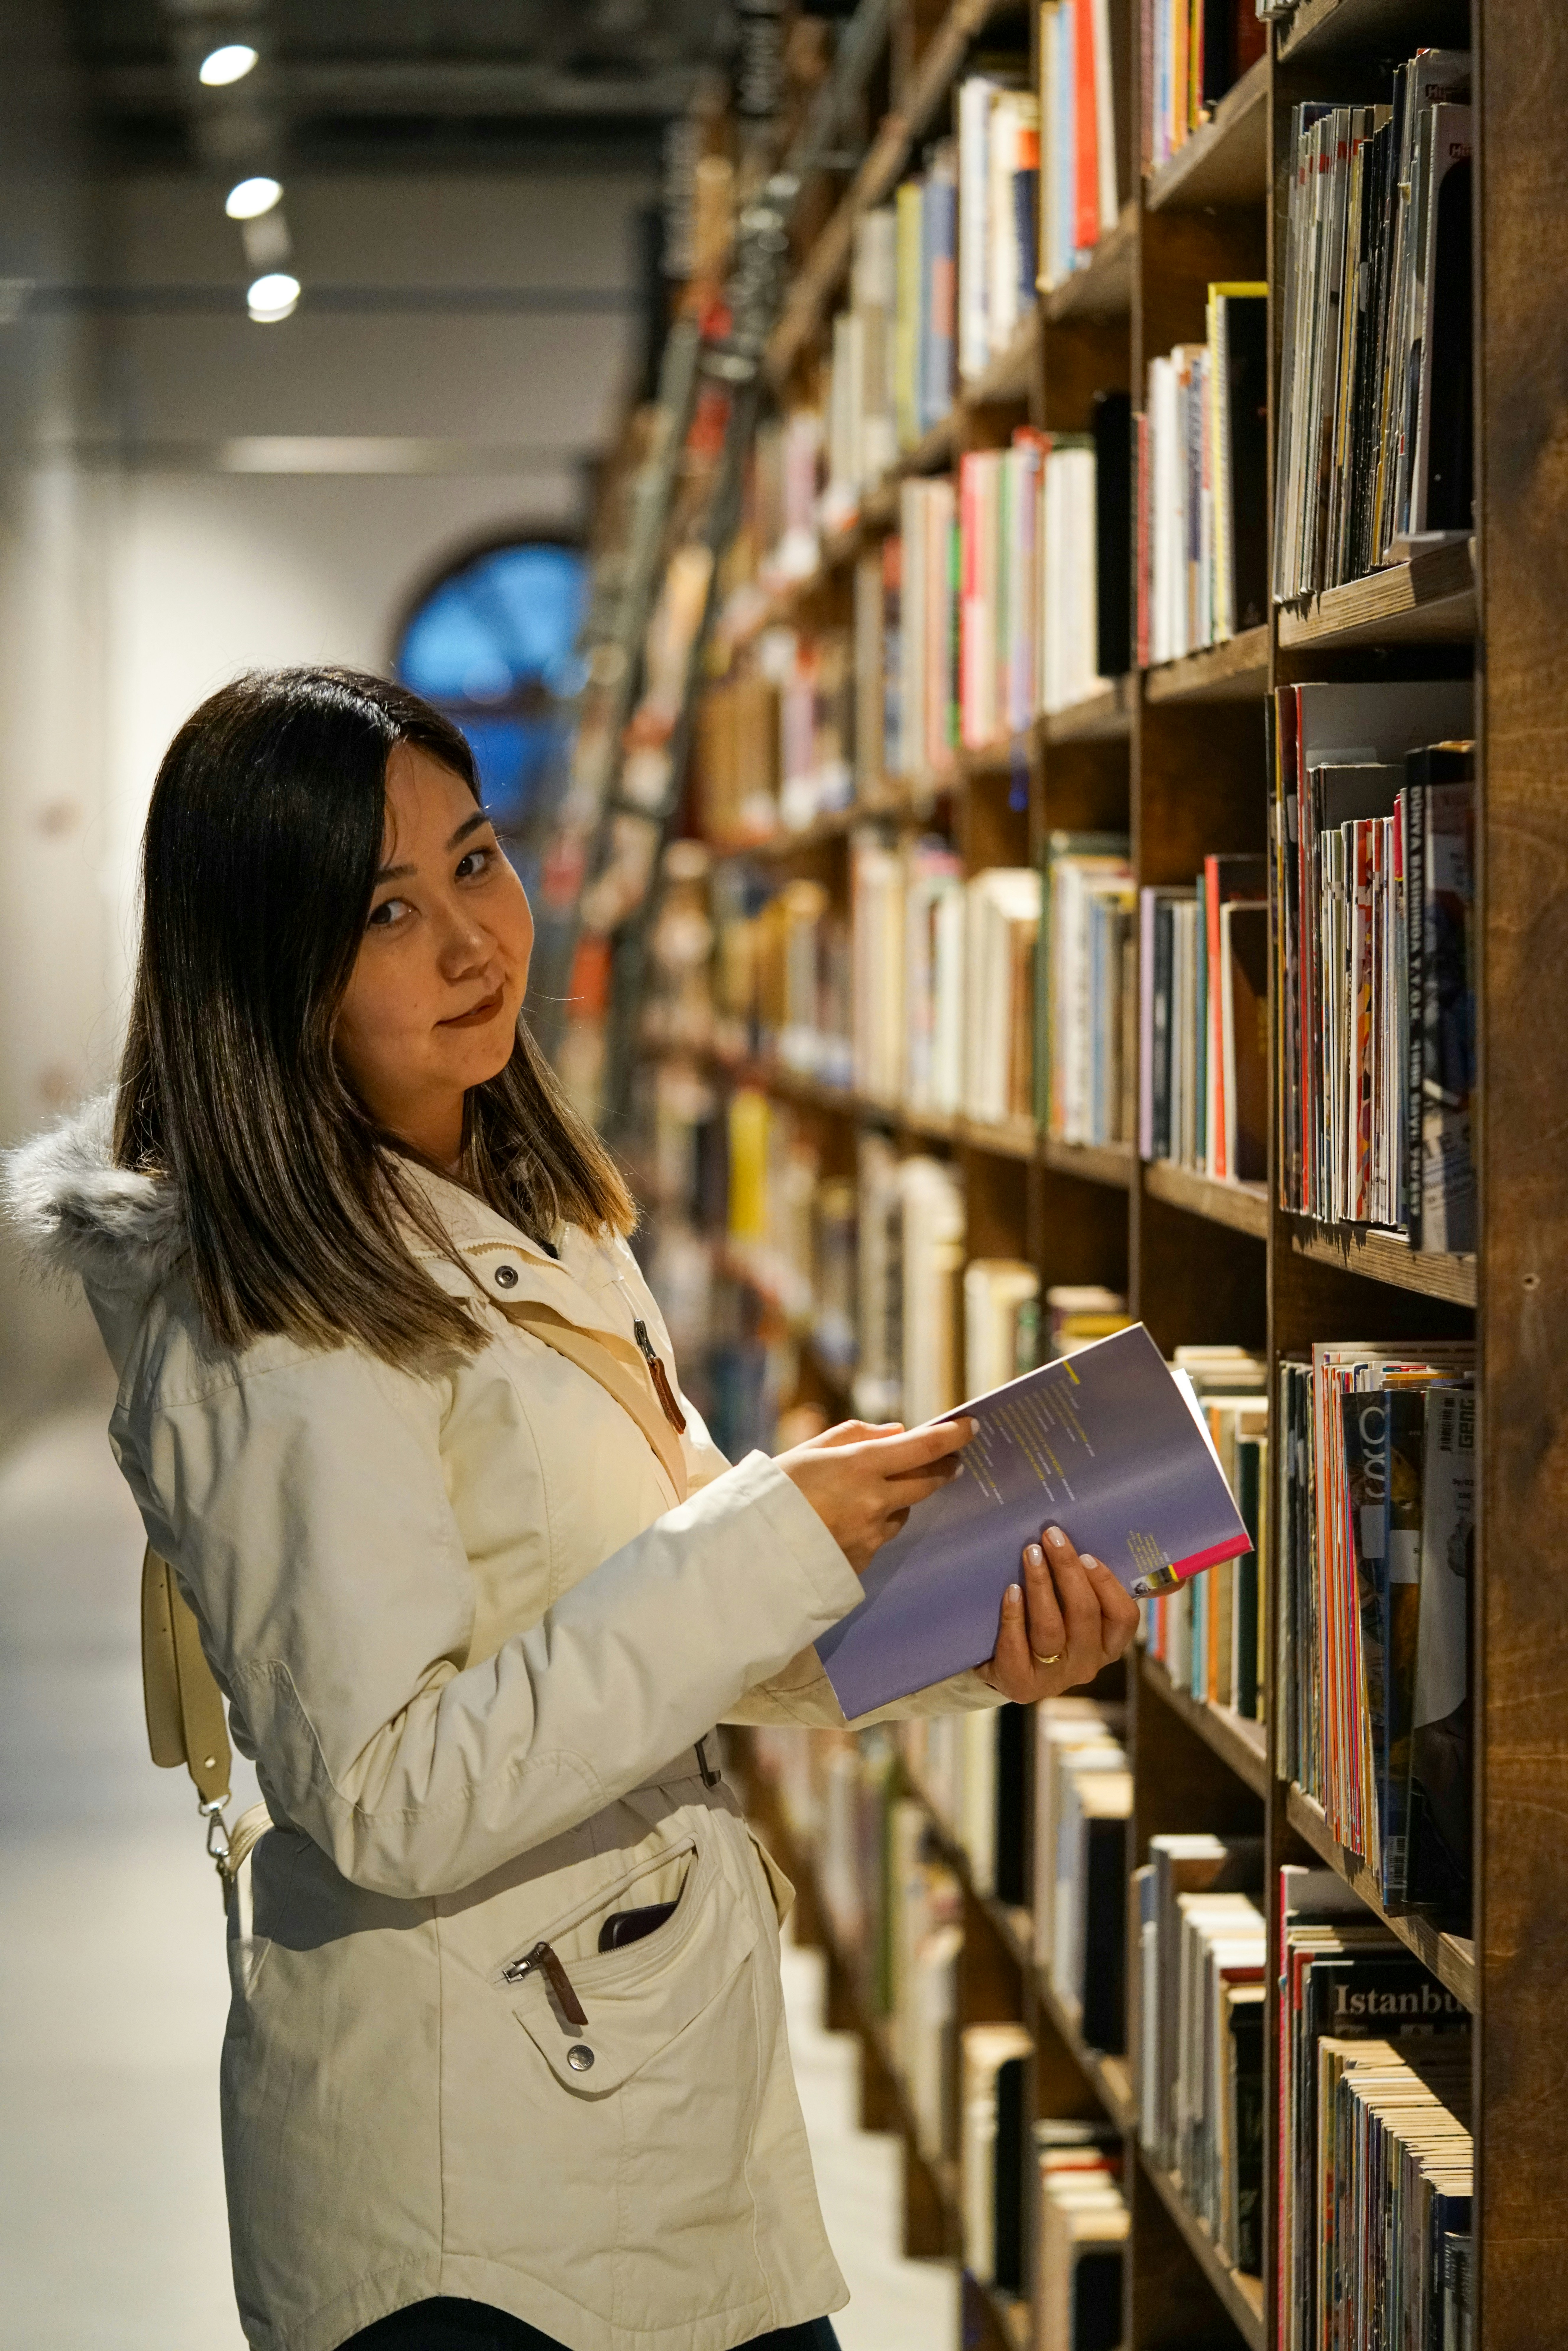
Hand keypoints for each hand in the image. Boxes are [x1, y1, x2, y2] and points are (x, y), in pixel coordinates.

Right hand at [779, 1417, 977, 1573]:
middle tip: (951, 1460)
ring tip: (872, 1492)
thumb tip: (898, 1432)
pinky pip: (881, 1537)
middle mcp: (874, 1501)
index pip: (923, 1447)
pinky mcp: (864, 1560)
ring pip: (903, 1512)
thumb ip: (856, 1435)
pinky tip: (848, 1521)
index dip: (953, 1436)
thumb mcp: (809, 1450)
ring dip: (901, 1499)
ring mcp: (872, 1534)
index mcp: (860, 1466)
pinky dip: (875, 1524)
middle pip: (927, 1482)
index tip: (972, 1427)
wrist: (749, 1550)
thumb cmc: (774, 1491)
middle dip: (943, 1468)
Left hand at [980, 1523, 1140, 1701]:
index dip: (1106, 1584)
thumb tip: (1179, 1578)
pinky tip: (1010, 1590)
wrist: (1004, 1667)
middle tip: (1051, 1536)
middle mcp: (1086, 1665)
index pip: (1123, 1618)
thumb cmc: (1051, 1622)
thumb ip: (1119, 1589)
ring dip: (1040, 1586)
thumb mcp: (1084, 1610)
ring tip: (1030, 1554)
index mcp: (1109, 1645)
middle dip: (1067, 1570)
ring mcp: (1053, 1679)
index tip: (1086, 1554)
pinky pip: (1018, 1647)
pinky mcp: (1021, 1684)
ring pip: (1051, 1629)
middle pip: (1083, 1615)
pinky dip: (1014, 1615)